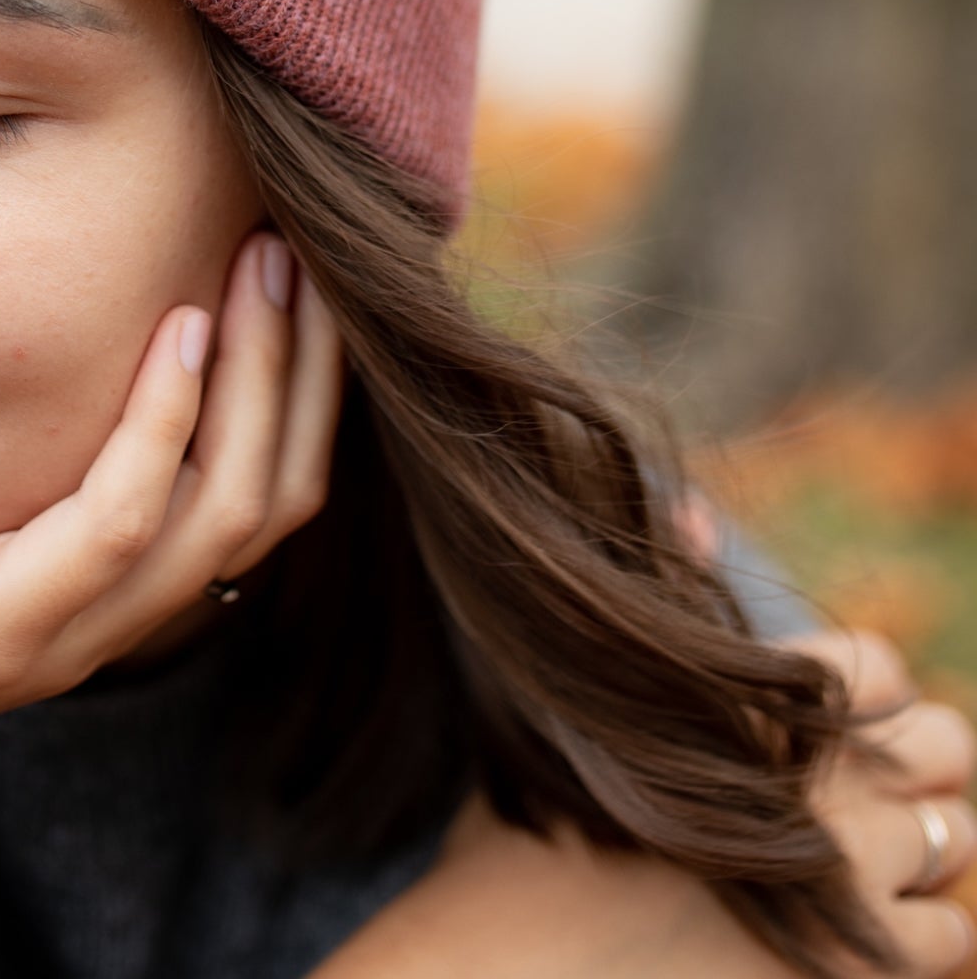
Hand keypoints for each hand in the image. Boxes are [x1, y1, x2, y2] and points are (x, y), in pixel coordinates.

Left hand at [0, 228, 343, 933]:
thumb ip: (57, 439)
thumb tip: (110, 305)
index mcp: (136, 585)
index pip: (278, 487)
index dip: (313, 384)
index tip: (308, 270)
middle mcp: (130, 615)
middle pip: (275, 494)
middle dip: (305, 365)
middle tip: (300, 245)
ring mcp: (76, 632)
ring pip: (224, 506)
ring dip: (258, 378)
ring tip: (259, 265)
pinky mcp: (8, 632)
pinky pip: (119, 522)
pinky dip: (161, 423)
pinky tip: (175, 332)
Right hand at [310, 629, 976, 978]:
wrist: (513, 978)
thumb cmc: (528, 844)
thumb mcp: (575, 709)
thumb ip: (657, 603)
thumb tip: (701, 512)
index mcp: (749, 709)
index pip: (877, 666)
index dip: (860, 691)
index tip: (824, 728)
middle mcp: (815, 784)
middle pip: (946, 745)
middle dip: (912, 768)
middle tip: (854, 804)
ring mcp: (847, 881)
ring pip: (960, 841)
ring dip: (920, 856)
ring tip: (852, 874)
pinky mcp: (865, 969)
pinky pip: (955, 939)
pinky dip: (920, 938)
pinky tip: (851, 940)